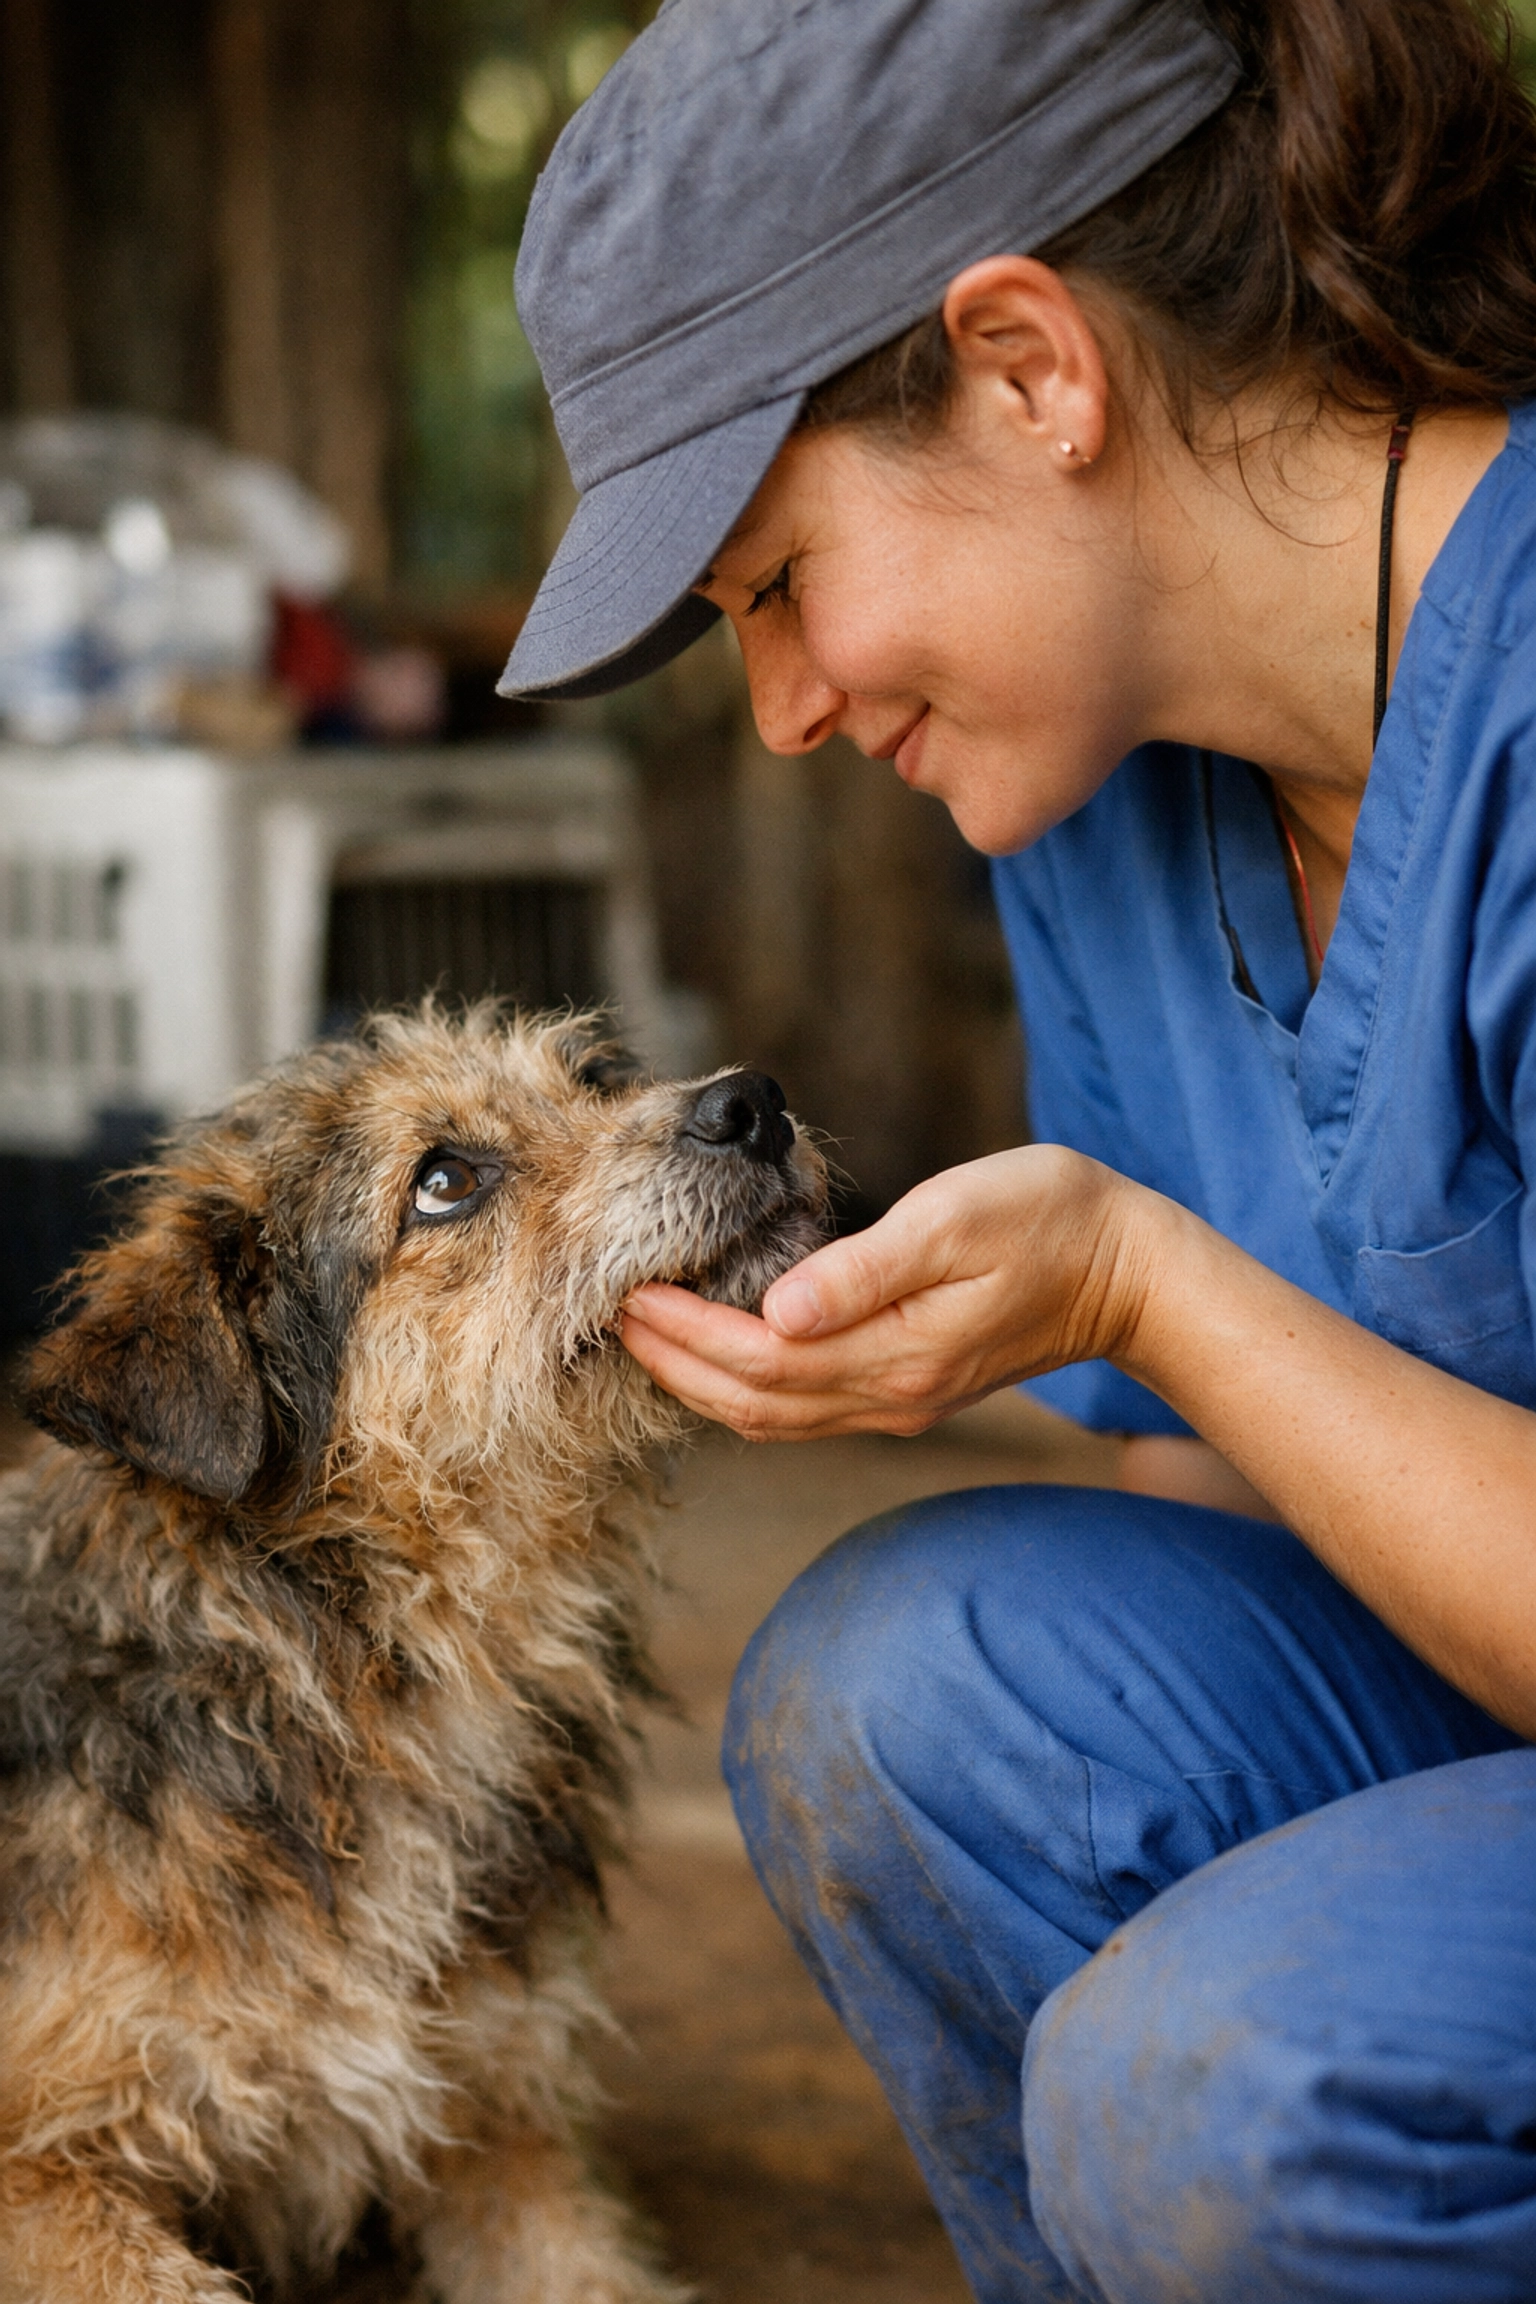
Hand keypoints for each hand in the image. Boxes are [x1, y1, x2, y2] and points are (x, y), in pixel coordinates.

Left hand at [620, 1144, 1149, 1440]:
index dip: (683, 1335)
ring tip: (645, 1334)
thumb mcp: (956, 1223)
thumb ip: (863, 1269)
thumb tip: (776, 1310)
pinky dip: (747, 1386)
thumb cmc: (1050, 1222)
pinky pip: (805, 1407)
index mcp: (895, 1354)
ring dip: (701, 1381)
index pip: (757, 1361)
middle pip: (752, 1404)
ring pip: (773, 1417)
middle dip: (672, 1364)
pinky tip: (719, 1350)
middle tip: (609, 1313)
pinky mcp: (909, 1389)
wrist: (1132, 1273)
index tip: (627, 1293)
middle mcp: (890, 1395)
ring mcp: (900, 1401)